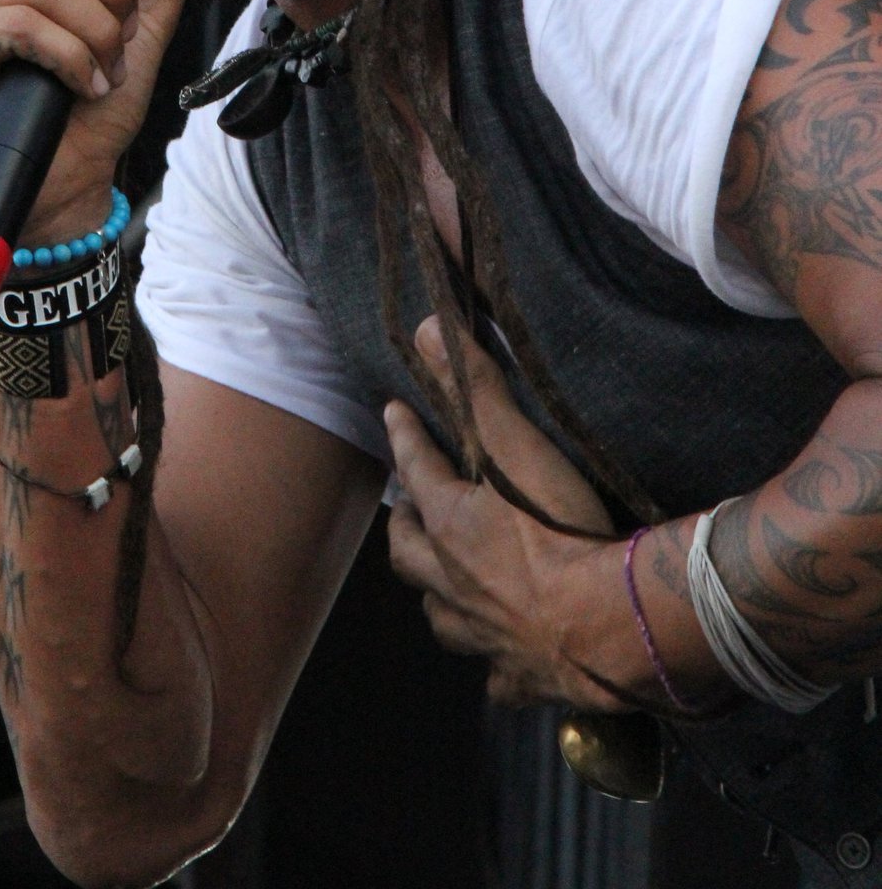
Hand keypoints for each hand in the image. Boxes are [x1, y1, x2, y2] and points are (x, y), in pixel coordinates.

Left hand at [384, 317, 624, 708]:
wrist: (614, 629)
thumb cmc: (564, 532)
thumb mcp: (517, 447)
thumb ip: (475, 388)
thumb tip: (426, 329)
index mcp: (451, 526)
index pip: (415, 469)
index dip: (406, 436)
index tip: (394, 412)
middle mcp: (453, 584)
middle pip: (409, 553)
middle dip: (407, 526)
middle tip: (410, 509)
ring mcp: (484, 637)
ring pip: (440, 616)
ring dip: (437, 596)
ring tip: (443, 584)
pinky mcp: (521, 678)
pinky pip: (496, 675)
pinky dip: (495, 665)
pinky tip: (502, 664)